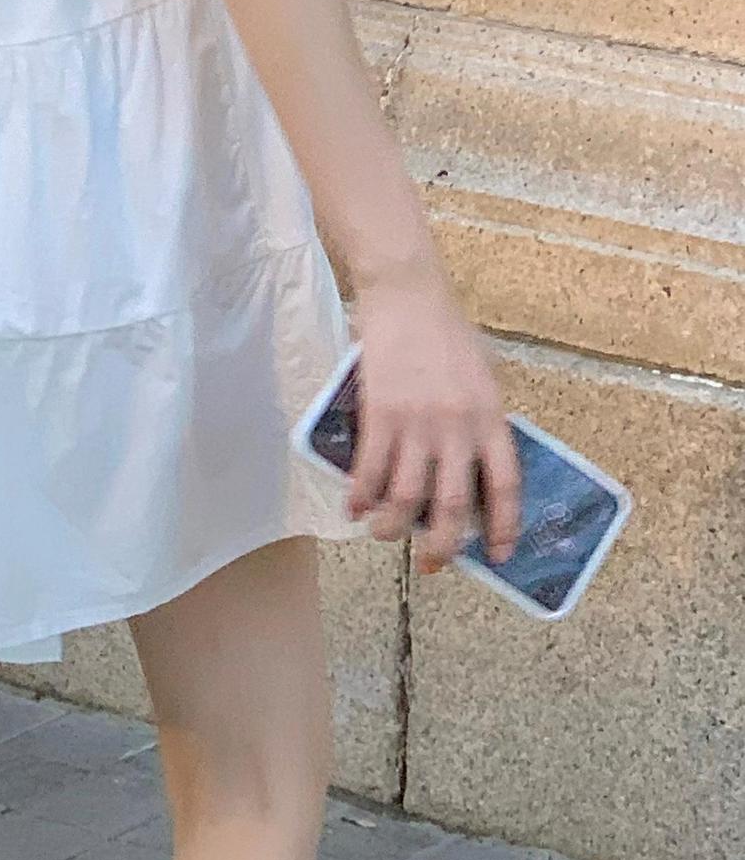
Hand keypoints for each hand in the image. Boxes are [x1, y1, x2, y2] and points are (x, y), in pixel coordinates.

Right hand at [347, 276, 519, 573]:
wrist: (407, 294)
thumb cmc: (447, 330)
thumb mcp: (484, 376)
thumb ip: (481, 420)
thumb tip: (469, 463)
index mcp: (491, 418)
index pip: (504, 486)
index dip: (502, 527)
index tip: (499, 555)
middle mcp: (458, 427)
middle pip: (452, 505)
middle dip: (442, 545)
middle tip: (432, 564)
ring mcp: (417, 422)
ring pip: (405, 496)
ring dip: (392, 526)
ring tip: (384, 535)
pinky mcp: (379, 412)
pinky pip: (370, 468)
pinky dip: (361, 495)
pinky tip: (354, 507)